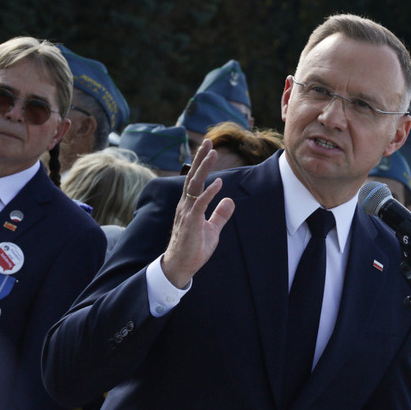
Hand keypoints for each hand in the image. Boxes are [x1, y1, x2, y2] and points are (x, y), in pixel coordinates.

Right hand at [161, 139, 234, 287]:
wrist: (181, 267)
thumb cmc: (194, 249)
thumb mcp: (212, 229)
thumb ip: (220, 214)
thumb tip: (230, 200)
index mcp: (190, 206)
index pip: (195, 180)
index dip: (201, 165)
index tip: (209, 149)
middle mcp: (185, 206)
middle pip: (192, 177)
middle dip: (200, 159)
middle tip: (208, 142)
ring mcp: (187, 213)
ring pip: (194, 185)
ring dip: (204, 168)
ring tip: (212, 153)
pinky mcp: (191, 223)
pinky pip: (200, 204)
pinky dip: (209, 192)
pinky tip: (219, 182)